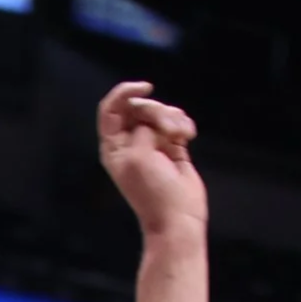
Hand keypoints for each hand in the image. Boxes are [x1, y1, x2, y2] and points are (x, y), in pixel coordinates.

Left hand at [98, 81, 206, 235]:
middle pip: (140, 107)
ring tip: (182, 137)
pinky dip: (184, 124)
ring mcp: (151, 143)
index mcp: (113, 146)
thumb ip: (140, 128)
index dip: (125, 93)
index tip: (145, 87)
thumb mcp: (138, 155)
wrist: (177, 214)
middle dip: (157, 112)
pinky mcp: (172, 145)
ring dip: (174, 119)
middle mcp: (130, 142)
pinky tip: (189, 136)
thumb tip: (152, 117)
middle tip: (169, 130)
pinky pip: (178, 121)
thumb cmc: (152, 190)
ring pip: (162, 112)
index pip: (111, 109)